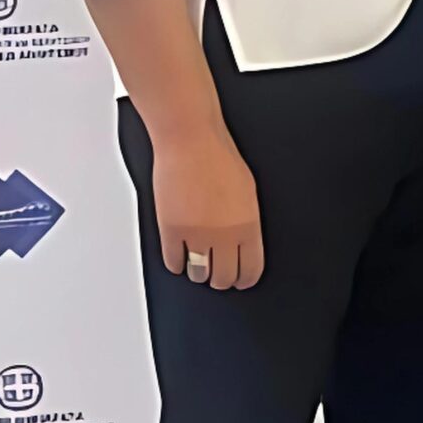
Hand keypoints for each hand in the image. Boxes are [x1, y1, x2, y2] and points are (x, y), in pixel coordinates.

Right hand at [152, 123, 262, 291]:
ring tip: (198, 265)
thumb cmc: (219, 159)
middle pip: (223, 278)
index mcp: (248, 226)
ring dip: (198, 273)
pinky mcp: (172, 231)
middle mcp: (224, 235)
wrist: (191, 142)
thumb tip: (243, 243)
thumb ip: (246, 222)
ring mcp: (196, 235)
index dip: (245, 280)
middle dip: (221, 279)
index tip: (241, 281)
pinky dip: (176, 263)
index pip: (250, 269)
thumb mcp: (248, 193)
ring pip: (198, 274)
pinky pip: (173, 263)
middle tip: (218, 276)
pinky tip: (180, 257)